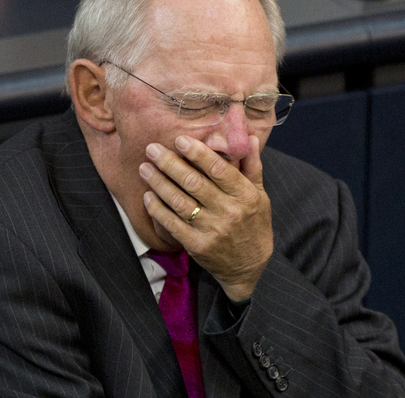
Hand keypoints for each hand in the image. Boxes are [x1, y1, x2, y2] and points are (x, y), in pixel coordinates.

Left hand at [140, 135, 273, 301]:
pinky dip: (158, 209)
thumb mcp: (260, 195)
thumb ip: (252, 166)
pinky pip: (173, 223)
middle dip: (170, 164)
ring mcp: (212, 230)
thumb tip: (250, 137)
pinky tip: (148, 195)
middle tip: (152, 149)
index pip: (219, 169)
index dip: (198, 153)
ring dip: (159, 183)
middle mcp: (229, 211)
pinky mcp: (197, 246)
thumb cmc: (254, 225)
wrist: (250, 267)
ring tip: (144, 168)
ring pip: (180, 201)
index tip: (179, 140)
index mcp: (245, 195)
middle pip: (194, 183)